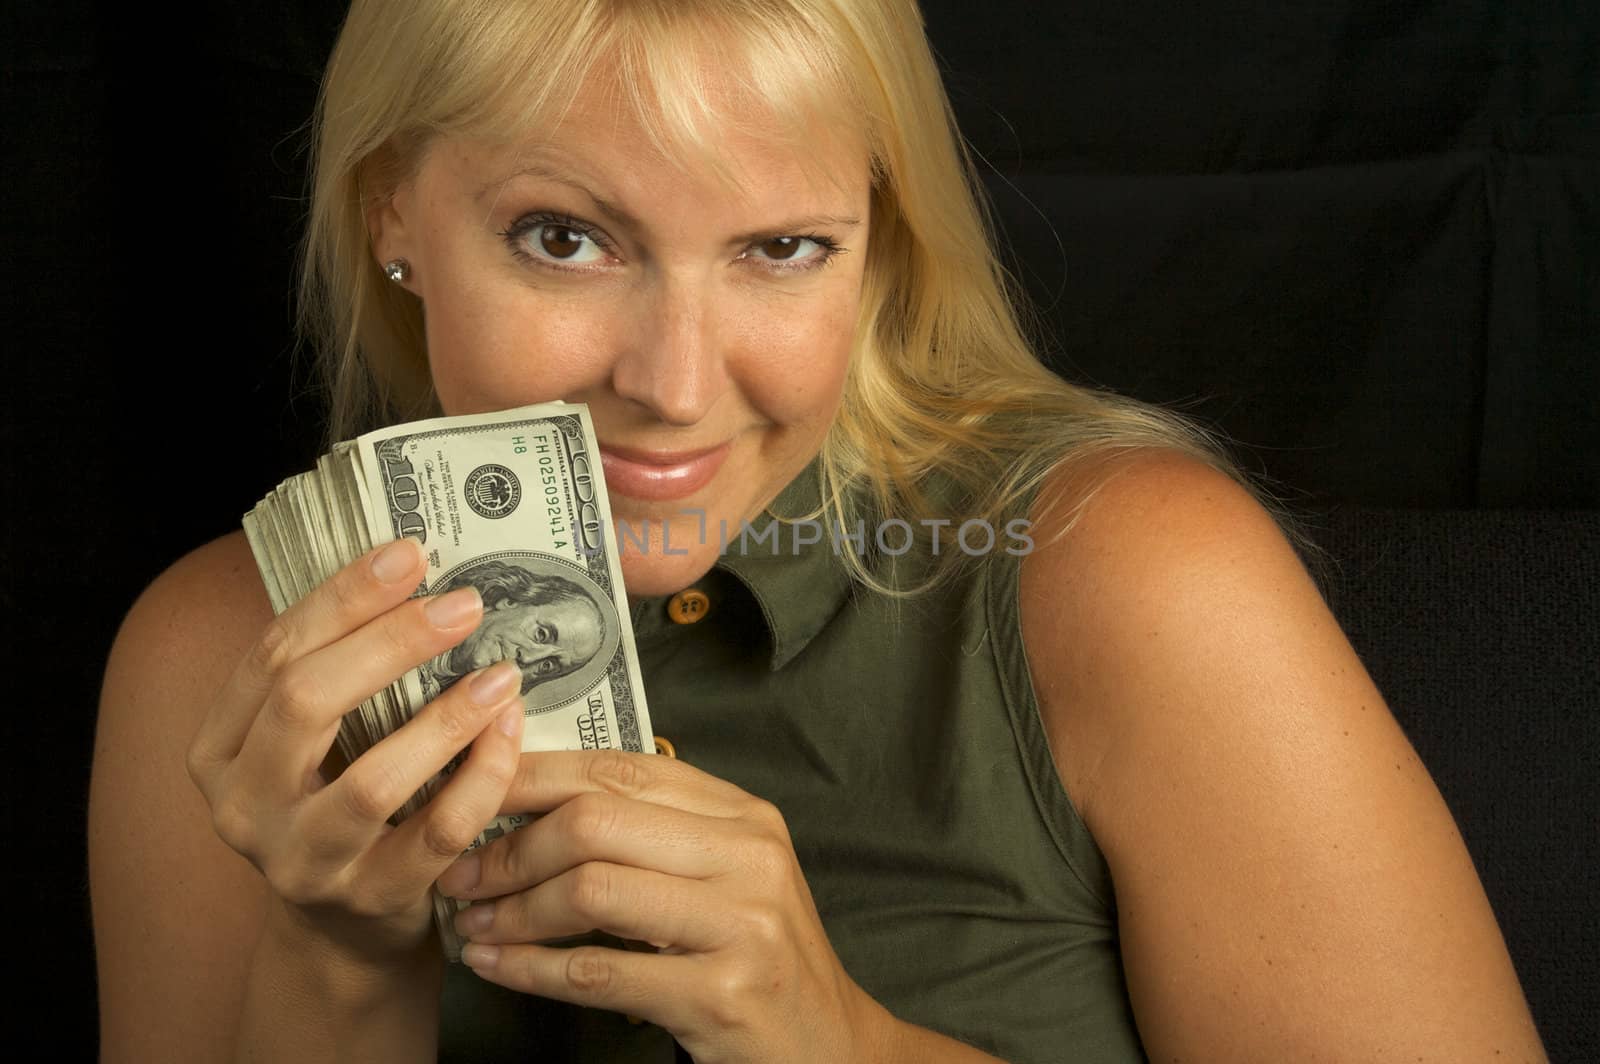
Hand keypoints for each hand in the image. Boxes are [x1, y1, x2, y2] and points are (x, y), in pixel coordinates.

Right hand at [185, 538, 527, 965]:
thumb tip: (412, 570)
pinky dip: (481, 778)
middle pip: (306, 703)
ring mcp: (303, 862)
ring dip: (446, 718)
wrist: (345, 931)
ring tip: (501, 673)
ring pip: (372, 780)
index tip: (408, 553)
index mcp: (218, 749)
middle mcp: (244, 807)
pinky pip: (436, 832)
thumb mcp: (313, 742)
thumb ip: (340, 671)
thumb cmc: (338, 803)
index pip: (272, 654)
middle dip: (390, 643)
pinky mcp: (371, 899)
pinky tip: (510, 731)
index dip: (341, 598)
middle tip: (463, 605)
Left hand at [435, 749, 886, 1063]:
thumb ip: (654, 829)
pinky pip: (598, 973)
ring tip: (474, 923)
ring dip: (513, 910)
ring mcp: (740, 924)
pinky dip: (530, 969)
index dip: (533, 774)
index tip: (473, 787)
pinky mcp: (720, 994)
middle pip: (595, 823)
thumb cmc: (756, 953)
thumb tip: (535, 794)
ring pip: (590, 890)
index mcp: (743, 814)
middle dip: (509, 847)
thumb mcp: (725, 873)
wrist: (828, 1045)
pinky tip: (497, 965)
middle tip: (461, 873)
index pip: (619, 770)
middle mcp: (748, 856)